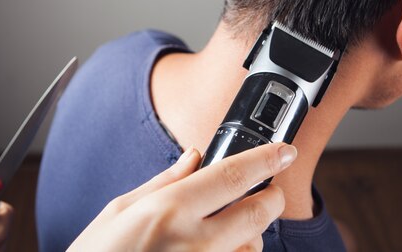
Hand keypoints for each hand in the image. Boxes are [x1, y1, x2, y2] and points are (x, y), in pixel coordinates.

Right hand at [68, 142, 296, 251]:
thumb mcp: (119, 211)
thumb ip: (164, 183)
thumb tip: (194, 158)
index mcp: (168, 211)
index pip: (233, 175)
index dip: (266, 158)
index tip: (282, 151)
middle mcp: (193, 243)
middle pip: (258, 213)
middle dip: (271, 197)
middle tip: (268, 190)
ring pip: (254, 247)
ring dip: (251, 234)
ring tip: (228, 230)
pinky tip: (215, 250)